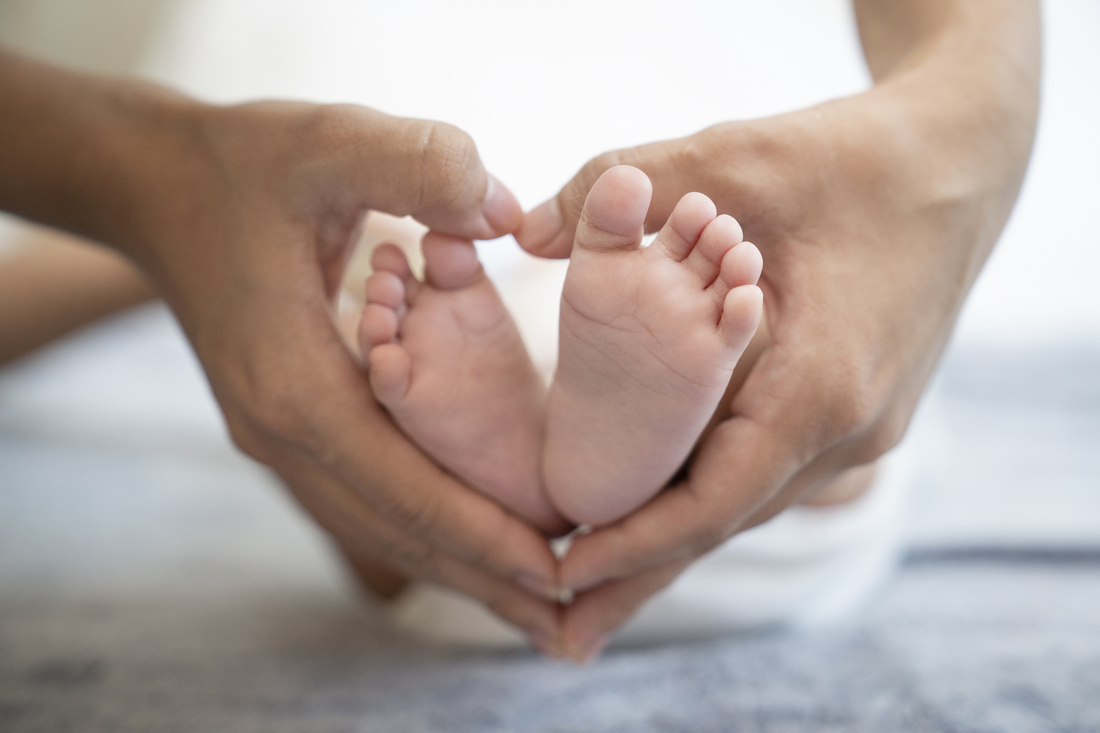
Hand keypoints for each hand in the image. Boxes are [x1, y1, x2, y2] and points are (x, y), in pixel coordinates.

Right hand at [0, 52, 566, 639]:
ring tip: (536, 609)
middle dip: (484, 576)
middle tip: (570, 622)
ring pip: (381, 527)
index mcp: (296, 383)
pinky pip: (367, 499)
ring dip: (459, 567)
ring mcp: (281, 437)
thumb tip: (503, 211)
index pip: (403, 485)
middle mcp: (283, 430)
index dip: (482, 532)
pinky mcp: (292, 426)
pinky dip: (426, 531)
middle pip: (396, 529)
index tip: (559, 572)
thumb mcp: (327, 142)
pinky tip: (472, 547)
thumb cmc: (246, 166)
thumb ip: (416, 165)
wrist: (162, 187)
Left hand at [516, 0, 1039, 658]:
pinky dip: (709, 493)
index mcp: (821, 387)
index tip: (562, 573)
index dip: (636, 545)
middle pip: (725, 521)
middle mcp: (848, 430)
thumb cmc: (855, 159)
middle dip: (641, 568)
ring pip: (747, 502)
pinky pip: (769, 472)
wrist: (960, 162)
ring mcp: (860, 432)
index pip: (714, 501)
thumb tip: (527, 231)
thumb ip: (622, 188)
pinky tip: (663, 506)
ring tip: (597, 579)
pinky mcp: (855, 416)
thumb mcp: (735, 156)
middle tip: (559, 619)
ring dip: (673, 535)